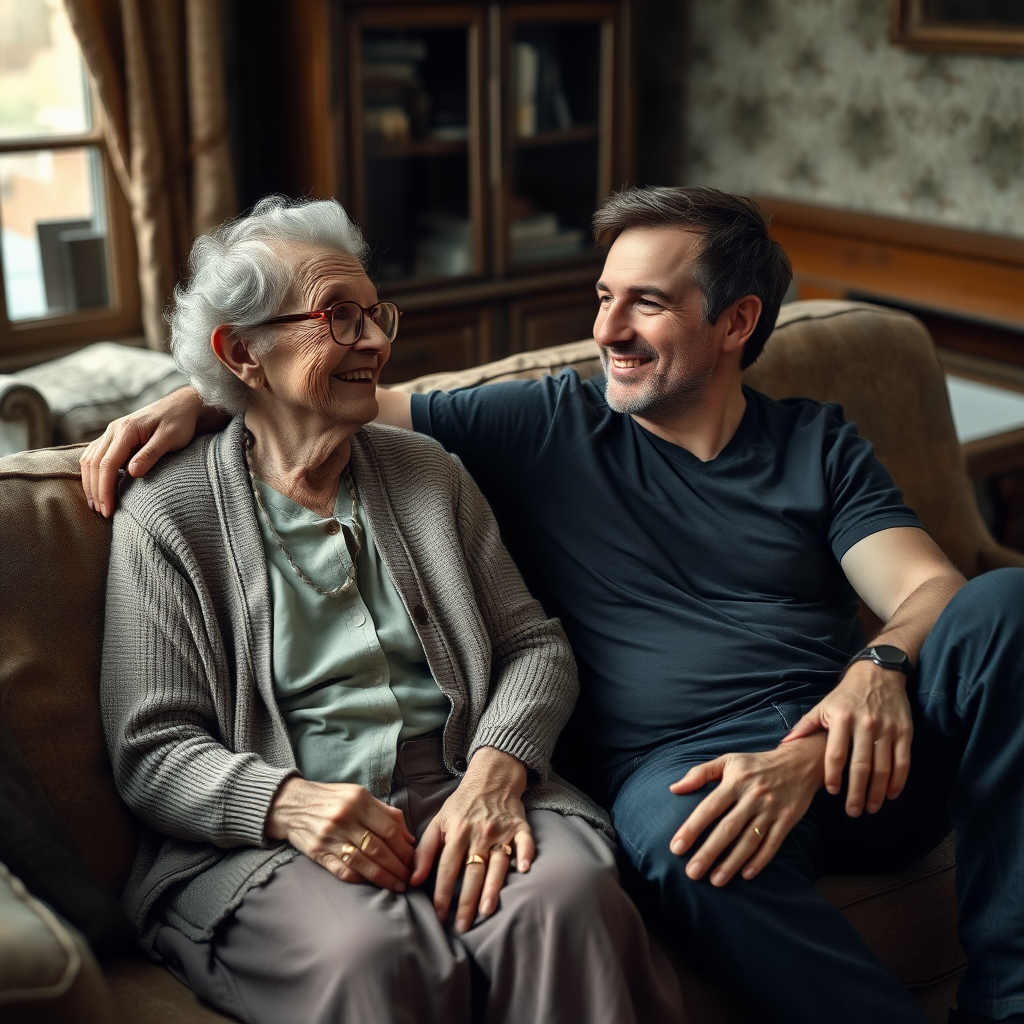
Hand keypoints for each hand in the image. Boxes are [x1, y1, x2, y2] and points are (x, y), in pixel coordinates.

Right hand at [79, 386, 226, 516]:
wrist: (182, 405)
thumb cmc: (179, 422)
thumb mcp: (171, 438)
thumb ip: (151, 454)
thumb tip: (132, 473)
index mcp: (126, 430)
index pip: (107, 464)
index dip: (105, 489)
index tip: (108, 510)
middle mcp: (113, 430)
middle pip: (93, 464)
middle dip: (96, 491)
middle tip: (102, 513)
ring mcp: (111, 433)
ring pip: (89, 460)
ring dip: (90, 484)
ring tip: (96, 505)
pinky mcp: (114, 438)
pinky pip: (95, 456)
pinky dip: (93, 473)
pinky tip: (97, 488)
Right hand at [266, 777, 415, 891]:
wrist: (292, 803)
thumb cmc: (332, 799)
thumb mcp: (360, 795)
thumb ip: (386, 814)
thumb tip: (409, 838)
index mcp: (359, 801)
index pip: (389, 830)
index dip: (404, 849)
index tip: (414, 861)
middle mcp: (345, 818)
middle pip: (378, 849)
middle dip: (398, 867)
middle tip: (409, 879)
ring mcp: (330, 837)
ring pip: (363, 863)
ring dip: (383, 878)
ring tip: (396, 886)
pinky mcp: (317, 852)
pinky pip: (342, 870)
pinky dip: (359, 879)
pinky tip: (372, 884)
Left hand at [411, 747, 533, 932]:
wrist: (491, 777)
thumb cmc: (461, 804)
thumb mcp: (438, 822)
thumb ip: (424, 851)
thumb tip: (412, 880)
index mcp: (457, 832)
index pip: (447, 868)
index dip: (442, 894)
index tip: (439, 916)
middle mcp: (479, 833)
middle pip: (472, 871)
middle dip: (466, 900)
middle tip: (462, 926)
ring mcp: (501, 830)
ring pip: (497, 862)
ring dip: (493, 886)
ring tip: (487, 910)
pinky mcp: (520, 827)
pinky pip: (525, 842)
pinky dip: (526, 854)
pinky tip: (524, 870)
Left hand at [669, 733, 825, 886]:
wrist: (799, 762)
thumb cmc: (756, 764)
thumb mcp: (728, 760)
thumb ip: (700, 773)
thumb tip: (673, 789)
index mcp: (735, 781)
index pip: (709, 807)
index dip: (692, 828)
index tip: (676, 847)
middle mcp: (752, 796)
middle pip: (728, 828)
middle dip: (709, 852)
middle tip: (692, 873)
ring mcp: (771, 809)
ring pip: (749, 840)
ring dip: (732, 862)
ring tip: (715, 881)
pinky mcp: (787, 820)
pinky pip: (772, 843)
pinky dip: (760, 860)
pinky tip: (746, 875)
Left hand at [782, 660, 912, 816]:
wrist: (878, 673)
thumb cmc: (845, 695)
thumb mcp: (822, 706)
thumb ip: (805, 726)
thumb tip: (784, 745)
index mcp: (841, 718)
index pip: (836, 754)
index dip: (834, 775)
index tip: (832, 792)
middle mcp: (865, 724)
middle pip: (861, 766)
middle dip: (857, 793)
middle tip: (852, 811)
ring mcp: (887, 728)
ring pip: (883, 768)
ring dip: (877, 792)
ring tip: (871, 808)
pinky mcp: (905, 731)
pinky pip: (903, 761)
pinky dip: (898, 781)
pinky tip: (891, 795)